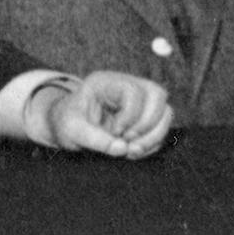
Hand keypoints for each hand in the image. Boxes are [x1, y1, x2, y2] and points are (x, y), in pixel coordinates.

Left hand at [34, 70, 173, 158]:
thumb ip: (94, 140)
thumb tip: (123, 148)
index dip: (130, 116)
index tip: (114, 132)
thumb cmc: (67, 123)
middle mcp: (126, 85)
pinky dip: (153, 143)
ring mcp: (139, 99)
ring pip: (166, 111)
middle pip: (158, 95)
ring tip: (132, 151)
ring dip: (154, 136)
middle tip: (129, 144)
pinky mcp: (145, 115)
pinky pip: (162, 127)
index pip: (133, 92)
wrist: (68, 126)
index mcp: (105, 82)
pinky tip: (134, 152)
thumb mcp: (72, 131)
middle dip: (148, 125)